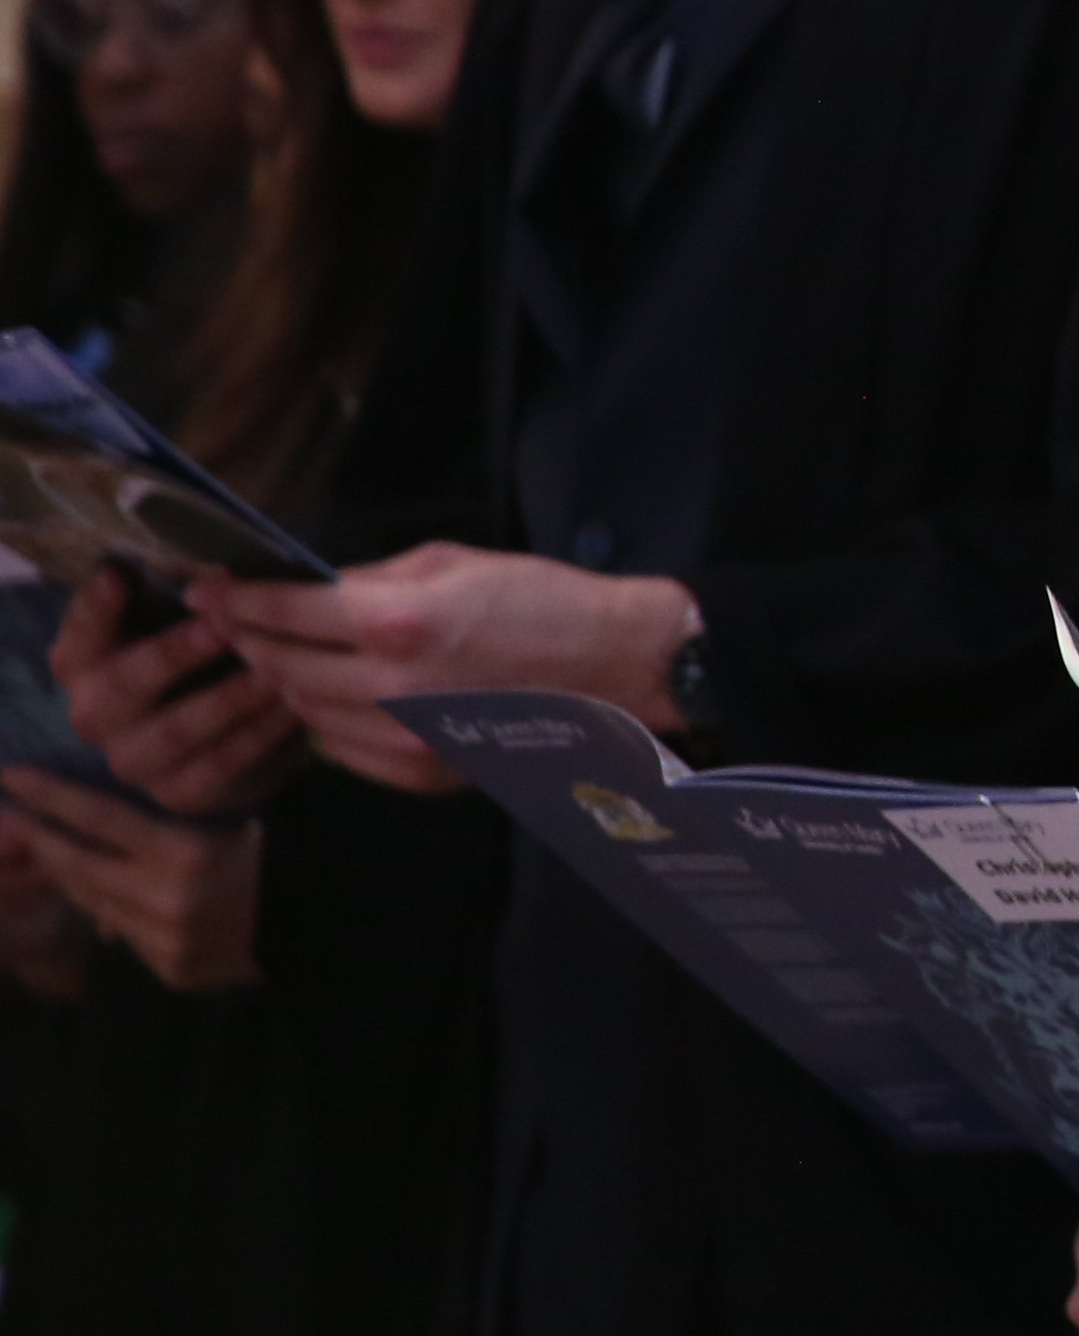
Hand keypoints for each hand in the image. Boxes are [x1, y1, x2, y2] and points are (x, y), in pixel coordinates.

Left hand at [0, 772, 260, 988]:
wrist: (329, 925)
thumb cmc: (285, 854)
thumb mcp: (234, 818)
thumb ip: (174, 817)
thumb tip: (112, 798)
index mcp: (187, 852)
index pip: (98, 816)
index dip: (49, 794)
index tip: (11, 775)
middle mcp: (167, 898)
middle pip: (78, 863)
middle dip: (37, 837)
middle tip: (7, 814)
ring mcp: (165, 940)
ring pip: (92, 901)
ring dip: (68, 873)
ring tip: (50, 849)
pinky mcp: (171, 969)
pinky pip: (124, 934)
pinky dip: (113, 910)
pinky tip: (114, 892)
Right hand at [50, 571, 295, 814]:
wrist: (223, 731)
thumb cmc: (202, 653)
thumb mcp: (187, 618)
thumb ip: (188, 595)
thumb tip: (216, 567)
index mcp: (82, 663)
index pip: (78, 632)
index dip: (95, 607)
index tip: (118, 576)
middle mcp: (93, 715)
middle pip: (121, 686)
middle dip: (173, 655)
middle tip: (223, 628)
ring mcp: (133, 760)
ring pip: (176, 732)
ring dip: (229, 699)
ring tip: (275, 669)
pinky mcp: (179, 793)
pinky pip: (220, 767)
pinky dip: (259, 737)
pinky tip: (293, 709)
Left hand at [201, 543, 698, 783]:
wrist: (617, 668)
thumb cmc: (545, 600)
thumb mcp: (455, 563)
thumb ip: (372, 579)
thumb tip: (311, 590)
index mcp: (397, 622)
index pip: (285, 613)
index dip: (236, 598)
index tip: (204, 587)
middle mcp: (389, 688)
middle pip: (282, 667)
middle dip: (250, 640)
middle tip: (235, 621)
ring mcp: (403, 739)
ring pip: (304, 711)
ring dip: (287, 682)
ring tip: (286, 658)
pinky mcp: (419, 773)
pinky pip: (341, 748)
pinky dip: (328, 719)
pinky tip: (340, 696)